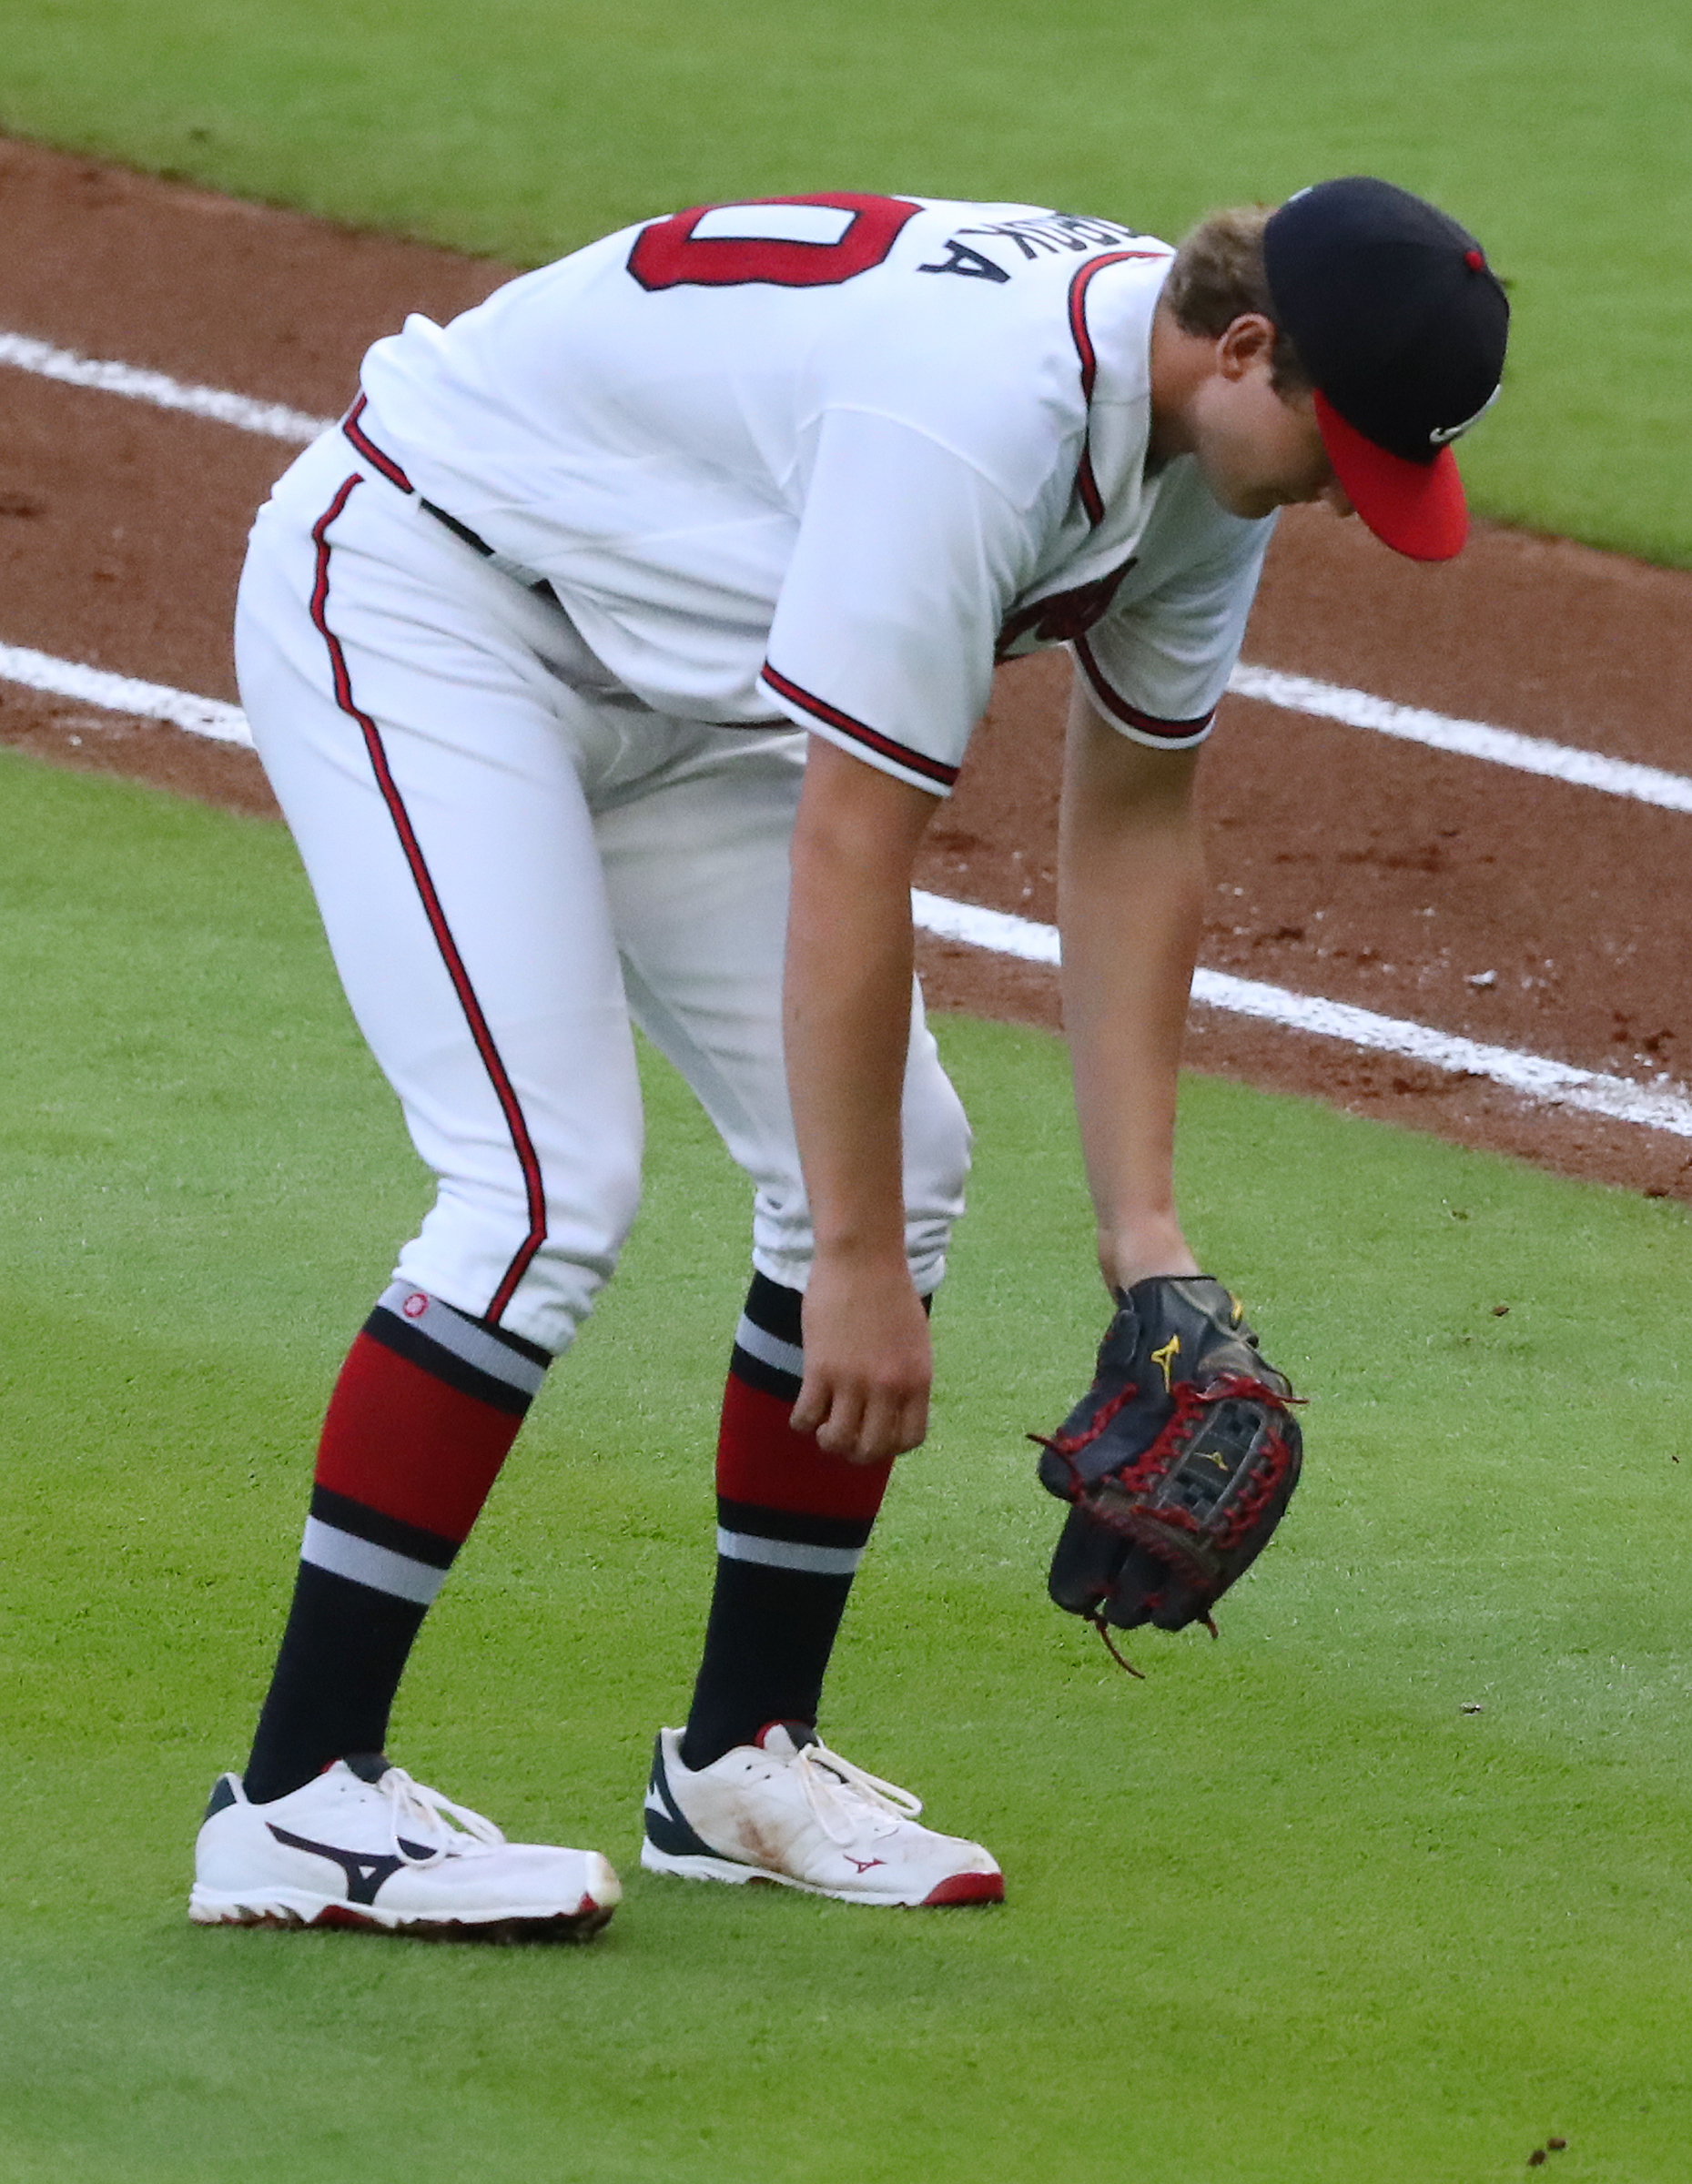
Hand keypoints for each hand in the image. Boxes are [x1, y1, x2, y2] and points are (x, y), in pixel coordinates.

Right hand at [791, 1251, 931, 1462]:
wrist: (862, 1258)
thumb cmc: (888, 1293)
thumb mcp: (914, 1341)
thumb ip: (905, 1377)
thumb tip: (889, 1410)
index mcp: (917, 1380)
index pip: (909, 1439)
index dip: (890, 1447)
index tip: (876, 1438)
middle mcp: (889, 1387)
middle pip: (872, 1448)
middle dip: (857, 1454)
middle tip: (845, 1440)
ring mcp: (854, 1380)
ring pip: (837, 1439)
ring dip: (828, 1442)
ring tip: (822, 1429)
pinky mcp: (820, 1368)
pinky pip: (807, 1416)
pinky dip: (802, 1422)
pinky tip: (802, 1414)